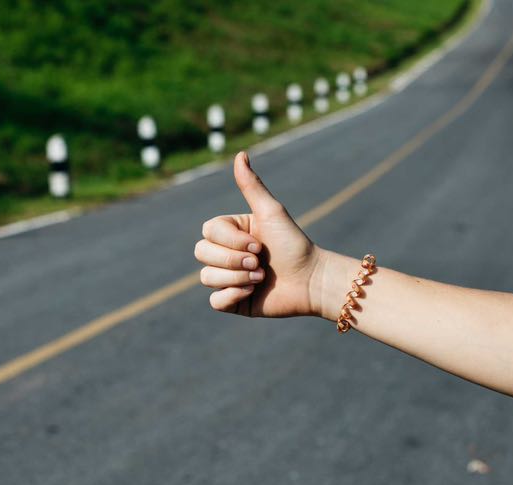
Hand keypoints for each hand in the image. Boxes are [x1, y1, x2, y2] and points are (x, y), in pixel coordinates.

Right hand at [195, 152, 321, 316]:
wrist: (311, 280)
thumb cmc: (294, 244)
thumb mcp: (271, 212)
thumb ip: (252, 186)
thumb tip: (241, 154)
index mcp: (231, 231)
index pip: (207, 232)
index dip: (230, 241)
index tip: (259, 244)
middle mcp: (226, 253)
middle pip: (201, 253)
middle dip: (232, 260)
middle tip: (260, 263)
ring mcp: (228, 278)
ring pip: (206, 278)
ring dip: (236, 278)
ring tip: (260, 279)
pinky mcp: (234, 300)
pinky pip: (214, 301)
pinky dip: (232, 296)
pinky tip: (252, 293)